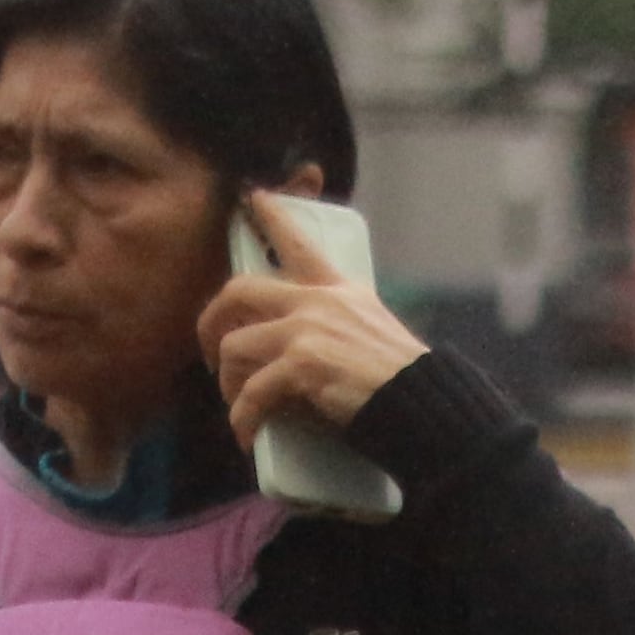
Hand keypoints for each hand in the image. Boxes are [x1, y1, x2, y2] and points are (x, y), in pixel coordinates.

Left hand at [199, 191, 428, 449]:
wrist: (422, 403)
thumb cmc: (401, 381)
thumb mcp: (371, 332)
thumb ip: (337, 327)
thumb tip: (297, 355)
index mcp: (338, 289)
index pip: (298, 243)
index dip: (271, 217)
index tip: (252, 198)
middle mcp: (318, 301)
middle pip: (240, 290)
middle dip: (211, 322)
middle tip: (212, 354)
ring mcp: (307, 330)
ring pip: (235, 346)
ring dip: (229, 383)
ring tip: (239, 407)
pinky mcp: (302, 364)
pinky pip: (252, 392)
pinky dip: (244, 418)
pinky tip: (248, 435)